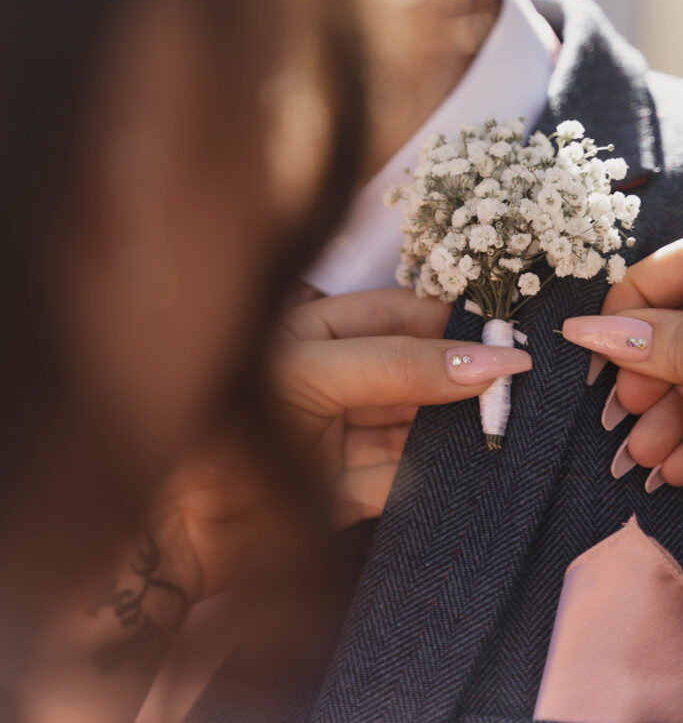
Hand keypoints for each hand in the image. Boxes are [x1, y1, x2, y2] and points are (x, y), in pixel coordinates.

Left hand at [154, 288, 531, 601]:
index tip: (512, 335)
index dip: (454, 324)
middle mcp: (332, 377)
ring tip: (514, 426)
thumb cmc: (225, 428)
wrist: (169, 530)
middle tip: (526, 384)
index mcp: (315, 333)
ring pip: (415, 423)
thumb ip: (399, 367)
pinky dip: (439, 475)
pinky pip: (402, 475)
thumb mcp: (315, 377)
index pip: (401, 316)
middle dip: (466, 376)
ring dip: (459, 428)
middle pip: (415, 369)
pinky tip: (478, 468)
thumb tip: (487, 360)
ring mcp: (339, 434)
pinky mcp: (343, 490)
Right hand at [562, 239, 682, 490]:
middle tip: (619, 422)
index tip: (589, 362)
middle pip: (668, 332)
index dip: (616, 316)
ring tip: (641, 462)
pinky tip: (675, 473)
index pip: (652, 274)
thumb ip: (662, 342)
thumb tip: (583, 330)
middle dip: (640, 386)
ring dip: (662, 424)